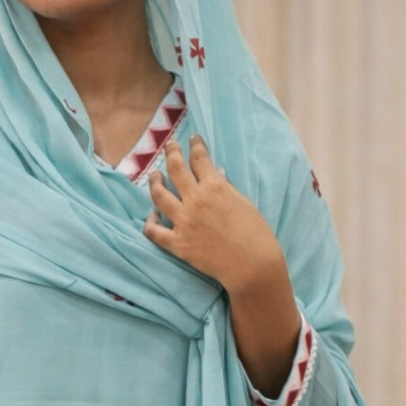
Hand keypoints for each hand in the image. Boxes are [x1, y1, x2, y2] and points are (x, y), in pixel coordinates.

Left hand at [143, 133, 290, 294]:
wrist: (251, 266)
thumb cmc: (255, 234)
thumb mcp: (244, 203)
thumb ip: (227, 187)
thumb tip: (217, 173)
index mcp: (214, 186)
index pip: (200, 158)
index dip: (195, 146)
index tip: (192, 139)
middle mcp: (195, 199)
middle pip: (175, 168)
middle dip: (171, 153)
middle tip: (169, 146)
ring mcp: (183, 221)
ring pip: (159, 195)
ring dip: (154, 182)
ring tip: (154, 176)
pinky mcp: (177, 243)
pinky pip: (154, 231)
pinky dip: (149, 222)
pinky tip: (151, 215)